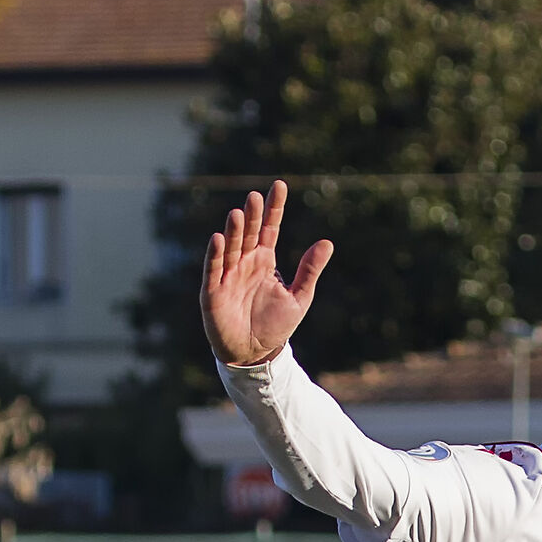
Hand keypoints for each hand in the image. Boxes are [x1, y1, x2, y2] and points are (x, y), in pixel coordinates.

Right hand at [200, 181, 332, 367]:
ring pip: (231, 248)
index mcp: (265, 261)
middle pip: (248, 233)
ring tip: (237, 213)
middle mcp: (245, 263)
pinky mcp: (213, 291)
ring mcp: (228, 275)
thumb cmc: (275, 326)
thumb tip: (327, 243)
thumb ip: (310, 270)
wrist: (255, 355)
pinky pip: (214, 270)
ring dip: (233, 231)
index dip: (274, 209)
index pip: (269, 228)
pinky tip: (219, 238)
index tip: (280, 186)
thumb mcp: (298, 298)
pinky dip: (216, 255)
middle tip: (255, 197)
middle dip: (251, 216)